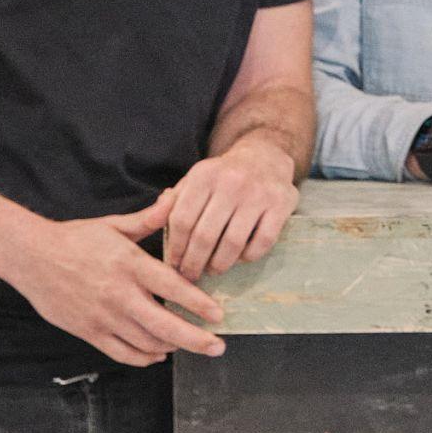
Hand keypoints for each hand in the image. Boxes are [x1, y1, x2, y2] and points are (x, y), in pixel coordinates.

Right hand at [0, 191, 226, 366]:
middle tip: (217, 346)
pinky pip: (122, 353)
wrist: (30, 256)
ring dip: (172, 347)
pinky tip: (158, 354)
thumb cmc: (75, 239)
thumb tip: (175, 197)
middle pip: (164, 325)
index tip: (218, 316)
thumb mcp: (114, 225)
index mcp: (130, 264)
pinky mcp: (88, 332)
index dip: (198, 304)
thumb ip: (149, 218)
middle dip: (196, 339)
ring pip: (146, 343)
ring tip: (189, 344)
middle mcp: (119, 294)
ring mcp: (103, 317)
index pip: (173, 288)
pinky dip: (144, 358)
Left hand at [166, 136, 299, 281]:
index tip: (173, 265)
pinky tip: (240, 258)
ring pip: (233, 243)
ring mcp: (258, 194)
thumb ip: (172, 202)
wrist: (265, 156)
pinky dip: (248, 256)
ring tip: (213, 271)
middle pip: (205, 235)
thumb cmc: (223, 176)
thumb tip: (150, 223)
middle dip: (194, 263)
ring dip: (219, 264)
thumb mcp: (194, 180)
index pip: (182, 220)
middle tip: (190, 276)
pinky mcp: (281, 205)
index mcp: (204, 175)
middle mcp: (231, 182)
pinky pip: (262, 242)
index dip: (176, 248)